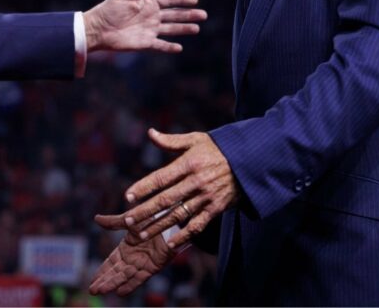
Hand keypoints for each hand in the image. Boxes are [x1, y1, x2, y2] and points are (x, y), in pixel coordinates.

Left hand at [83, 0, 206, 53]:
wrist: (98, 29)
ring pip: (171, 29)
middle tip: (203, 14)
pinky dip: (170, 47)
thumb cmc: (108, 10)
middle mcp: (151, 16)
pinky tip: (180, 47)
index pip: (169, 0)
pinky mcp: (145, 43)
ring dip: (184, 29)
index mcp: (147, 2)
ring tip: (197, 28)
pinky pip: (161, 45)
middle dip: (189, 15)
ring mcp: (150, 29)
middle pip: (174, 14)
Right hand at [88, 225, 173, 295]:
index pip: (110, 263)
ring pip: (124, 277)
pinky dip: (130, 285)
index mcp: (125, 248)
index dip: (101, 272)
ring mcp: (141, 264)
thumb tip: (96, 218)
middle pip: (115, 272)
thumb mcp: (128, 221)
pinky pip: (139, 279)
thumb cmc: (150, 219)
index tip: (92, 281)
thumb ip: (113, 222)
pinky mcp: (152, 268)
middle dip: (104, 281)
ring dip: (113, 284)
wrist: (169, 223)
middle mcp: (132, 258)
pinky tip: (120, 292)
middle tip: (92, 290)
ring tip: (101, 291)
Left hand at [96, 129, 236, 249]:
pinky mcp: (215, 208)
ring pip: (178, 214)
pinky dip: (184, 236)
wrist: (250, 161)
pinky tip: (170, 244)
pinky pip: (198, 225)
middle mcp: (196, 181)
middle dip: (145, 211)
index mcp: (189, 163)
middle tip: (128, 220)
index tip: (128, 196)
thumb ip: (171, 141)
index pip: (161, 177)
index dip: (144, 187)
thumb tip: (150, 133)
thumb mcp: (196, 139)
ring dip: (158, 226)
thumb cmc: (218, 148)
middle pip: (166, 199)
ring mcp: (206, 197)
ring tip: (141, 233)